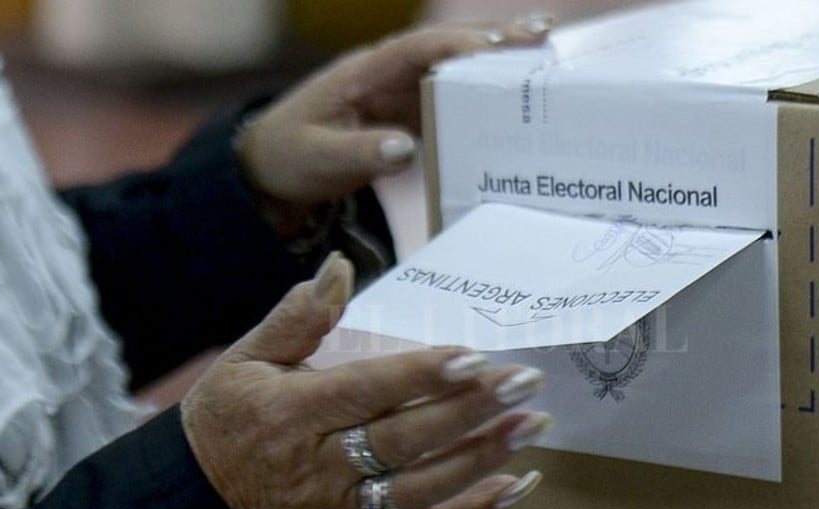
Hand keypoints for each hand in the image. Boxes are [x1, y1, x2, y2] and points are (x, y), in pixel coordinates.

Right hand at [180, 253, 548, 508]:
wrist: (197, 497)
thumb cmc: (228, 417)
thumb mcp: (246, 358)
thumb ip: (297, 316)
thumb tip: (340, 265)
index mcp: (292, 411)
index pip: (366, 391)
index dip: (420, 375)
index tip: (472, 356)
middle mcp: (321, 464)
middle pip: (406, 439)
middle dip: (470, 411)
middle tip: (524, 382)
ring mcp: (342, 507)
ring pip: (422, 488)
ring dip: (483, 458)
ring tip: (532, 424)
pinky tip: (516, 485)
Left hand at [235, 15, 552, 206]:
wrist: (270, 165)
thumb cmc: (289, 156)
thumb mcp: (316, 159)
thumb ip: (358, 153)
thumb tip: (404, 149)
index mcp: (364, 73)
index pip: (417, 49)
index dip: (458, 45)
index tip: (498, 47)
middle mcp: (387, 72)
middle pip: (446, 46)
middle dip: (494, 37)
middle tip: (545, 32)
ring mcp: (400, 89)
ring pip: (454, 66)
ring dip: (497, 57)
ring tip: (547, 47)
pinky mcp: (408, 111)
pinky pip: (451, 95)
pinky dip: (484, 89)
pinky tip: (518, 91)